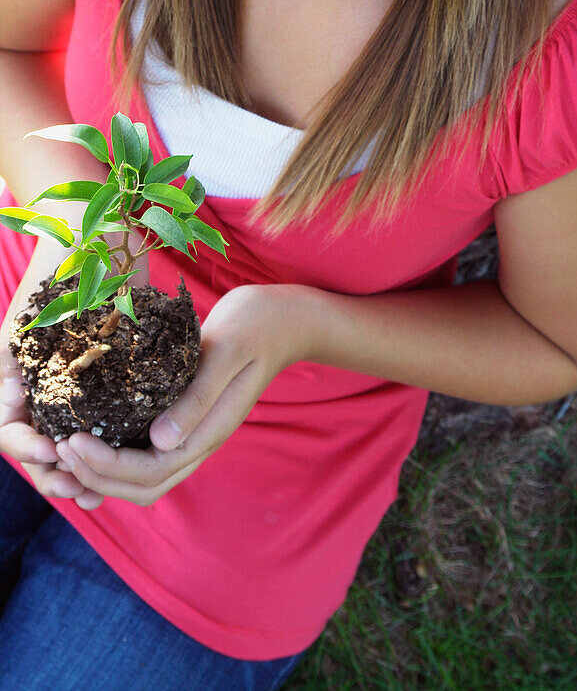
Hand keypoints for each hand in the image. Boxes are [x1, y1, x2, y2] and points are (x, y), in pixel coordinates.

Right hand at [1, 226, 149, 510]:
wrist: (98, 224)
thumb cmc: (65, 259)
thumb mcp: (35, 315)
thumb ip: (12, 364)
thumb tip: (9, 412)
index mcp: (12, 371)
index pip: (6, 430)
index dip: (25, 451)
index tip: (53, 455)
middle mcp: (37, 381)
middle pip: (32, 447)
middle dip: (52, 472)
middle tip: (80, 488)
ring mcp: (71, 381)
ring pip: (64, 442)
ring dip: (77, 470)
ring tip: (99, 490)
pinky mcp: (105, 376)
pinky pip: (98, 422)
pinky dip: (104, 446)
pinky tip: (123, 460)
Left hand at [53, 283, 310, 505]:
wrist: (286, 319)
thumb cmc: (256, 324)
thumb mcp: (227, 350)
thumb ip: (198, 396)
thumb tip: (159, 441)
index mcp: (212, 429)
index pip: (151, 470)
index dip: (106, 465)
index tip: (72, 438)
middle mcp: (203, 441)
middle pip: (145, 487)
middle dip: (97, 477)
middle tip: (60, 446)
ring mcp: (198, 434)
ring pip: (147, 479)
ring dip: (106, 474)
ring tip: (70, 446)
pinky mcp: (191, 421)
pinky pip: (151, 457)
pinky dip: (119, 459)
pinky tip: (96, 435)